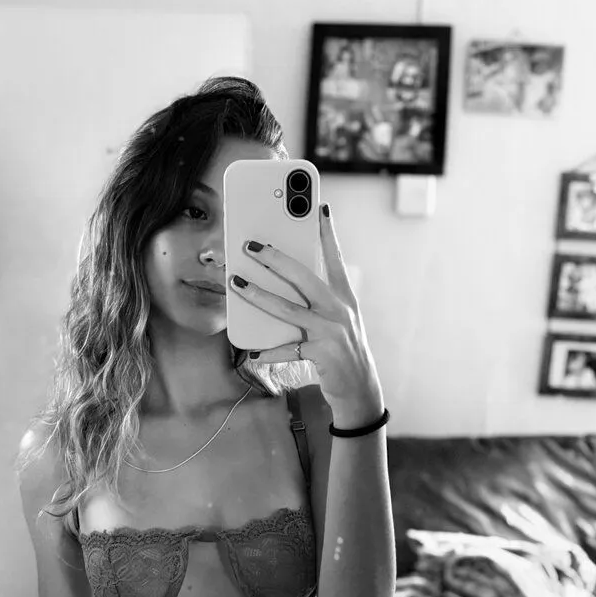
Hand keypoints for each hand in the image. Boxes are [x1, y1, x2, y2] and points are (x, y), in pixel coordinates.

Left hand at [231, 203, 382, 426]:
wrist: (360, 390)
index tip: (319, 206)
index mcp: (344, 297)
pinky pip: (288, 349)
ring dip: (258, 295)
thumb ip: (318, 300)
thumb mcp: (337, 320)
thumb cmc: (342, 350)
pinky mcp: (322, 354)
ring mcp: (330, 331)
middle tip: (250, 245)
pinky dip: (269, 351)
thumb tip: (284, 282)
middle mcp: (339, 309)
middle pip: (303, 277)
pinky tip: (252, 352)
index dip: (327, 232)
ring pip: (288, 309)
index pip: (335, 258)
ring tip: (235, 283)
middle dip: (275, 258)